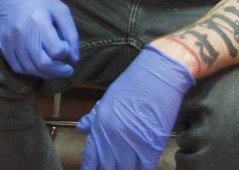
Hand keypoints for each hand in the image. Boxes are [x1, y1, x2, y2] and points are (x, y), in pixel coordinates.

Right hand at [0, 0, 78, 77]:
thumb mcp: (61, 10)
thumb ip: (71, 34)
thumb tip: (73, 58)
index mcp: (39, 21)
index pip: (56, 50)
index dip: (66, 53)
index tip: (67, 50)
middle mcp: (22, 32)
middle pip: (42, 63)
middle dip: (58, 71)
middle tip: (67, 70)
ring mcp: (10, 39)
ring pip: (29, 68)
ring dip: (44, 73)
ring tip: (53, 70)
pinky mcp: (1, 43)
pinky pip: (15, 66)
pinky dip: (29, 71)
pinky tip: (37, 66)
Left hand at [77, 45, 194, 169]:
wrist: (158, 77)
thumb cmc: (132, 85)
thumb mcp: (107, 99)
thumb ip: (93, 117)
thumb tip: (80, 129)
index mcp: (100, 125)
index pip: (90, 156)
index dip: (90, 167)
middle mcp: (113, 138)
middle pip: (106, 167)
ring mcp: (132, 144)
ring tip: (121, 169)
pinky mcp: (152, 147)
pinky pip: (144, 168)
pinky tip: (138, 168)